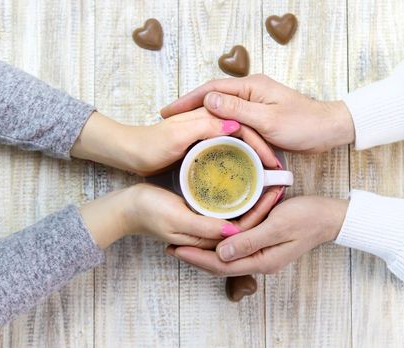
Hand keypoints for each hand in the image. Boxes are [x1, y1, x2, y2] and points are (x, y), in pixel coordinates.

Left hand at [71, 109, 277, 175]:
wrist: (130, 152)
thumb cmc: (149, 144)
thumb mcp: (176, 136)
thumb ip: (204, 127)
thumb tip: (236, 125)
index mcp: (207, 116)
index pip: (244, 126)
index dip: (260, 144)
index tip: (271, 164)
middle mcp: (209, 123)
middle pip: (244, 134)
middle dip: (261, 151)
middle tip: (274, 172)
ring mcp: (205, 135)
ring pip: (237, 144)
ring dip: (252, 157)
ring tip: (264, 176)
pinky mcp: (200, 147)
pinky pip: (225, 152)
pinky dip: (237, 162)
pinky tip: (242, 176)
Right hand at [80, 183, 281, 249]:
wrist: (126, 208)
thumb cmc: (148, 212)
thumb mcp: (176, 218)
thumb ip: (205, 227)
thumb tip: (235, 231)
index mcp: (207, 241)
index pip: (244, 230)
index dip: (262, 211)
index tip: (276, 190)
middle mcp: (210, 236)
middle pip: (245, 223)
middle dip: (263, 205)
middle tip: (279, 182)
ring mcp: (206, 226)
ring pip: (238, 215)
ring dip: (254, 200)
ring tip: (269, 179)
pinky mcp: (201, 216)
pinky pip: (226, 209)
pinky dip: (239, 197)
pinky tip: (247, 182)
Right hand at [161, 74, 354, 152]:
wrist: (328, 130)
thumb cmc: (303, 124)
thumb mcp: (268, 119)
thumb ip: (238, 110)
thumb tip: (207, 100)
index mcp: (250, 86)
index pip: (211, 90)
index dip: (187, 100)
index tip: (168, 111)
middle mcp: (249, 91)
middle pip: (212, 97)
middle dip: (189, 107)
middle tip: (168, 120)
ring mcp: (253, 103)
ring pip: (220, 108)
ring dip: (200, 116)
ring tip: (181, 128)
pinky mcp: (258, 115)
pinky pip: (231, 118)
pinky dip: (216, 124)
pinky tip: (207, 134)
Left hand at [165, 196, 347, 275]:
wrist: (330, 217)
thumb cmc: (307, 218)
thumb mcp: (278, 225)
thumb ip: (250, 240)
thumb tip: (221, 254)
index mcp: (262, 259)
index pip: (221, 264)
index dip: (196, 257)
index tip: (175, 248)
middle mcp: (260, 260)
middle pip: (220, 265)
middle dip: (195, 257)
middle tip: (171, 246)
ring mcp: (262, 254)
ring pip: (226, 258)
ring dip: (204, 251)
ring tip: (183, 241)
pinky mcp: (263, 244)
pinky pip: (235, 249)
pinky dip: (218, 245)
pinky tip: (209, 235)